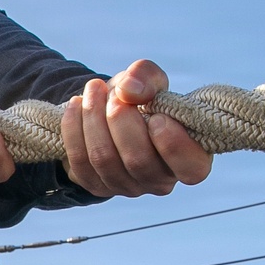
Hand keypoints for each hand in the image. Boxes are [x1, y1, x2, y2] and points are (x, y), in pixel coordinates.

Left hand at [60, 59, 211, 197]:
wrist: (108, 111)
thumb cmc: (140, 98)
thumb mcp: (150, 79)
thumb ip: (146, 77)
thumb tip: (129, 91)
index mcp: (189, 159)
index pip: (191, 169)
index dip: (173, 144)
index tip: (157, 115)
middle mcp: (160, 180)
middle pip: (137, 160)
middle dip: (120, 119)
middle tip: (116, 94)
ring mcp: (127, 187)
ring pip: (104, 159)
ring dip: (94, 118)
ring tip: (94, 89)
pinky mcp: (96, 185)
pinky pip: (80, 160)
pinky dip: (74, 127)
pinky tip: (77, 103)